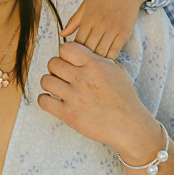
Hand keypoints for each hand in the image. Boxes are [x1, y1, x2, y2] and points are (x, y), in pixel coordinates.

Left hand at [38, 40, 161, 162]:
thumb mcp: (117, 70)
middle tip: (64, 77)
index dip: (65, 55)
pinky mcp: (68, 114)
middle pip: (52, 63)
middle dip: (56, 69)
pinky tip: (54, 101)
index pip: (65, 48)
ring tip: (59, 89)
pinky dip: (45, 100)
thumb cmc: (124, 98)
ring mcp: (74, 97)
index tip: (70, 63)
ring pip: (45, 80)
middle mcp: (82, 78)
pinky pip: (43, 101)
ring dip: (50, 84)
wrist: (129, 126)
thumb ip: (98, 59)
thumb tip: (84, 52)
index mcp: (94, 65)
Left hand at [60, 0, 154, 59]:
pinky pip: (115, 51)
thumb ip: (74, 20)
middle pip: (88, 50)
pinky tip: (104, 64)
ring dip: (95, 62)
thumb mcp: (86, 3)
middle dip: (82, 60)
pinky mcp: (124, 33)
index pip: (77, 42)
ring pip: (101, 53)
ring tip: (90, 68)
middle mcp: (100, 25)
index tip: (70, 58)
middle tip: (78, 67)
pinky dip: (109, 59)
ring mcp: (113, 30)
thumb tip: (61, 34)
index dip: (72, 53)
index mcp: (88, 18)